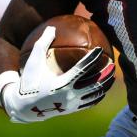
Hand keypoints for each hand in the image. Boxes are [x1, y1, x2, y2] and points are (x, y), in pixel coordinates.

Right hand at [0, 26, 114, 122]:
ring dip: (105, 85)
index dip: (92, 58)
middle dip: (105, 74)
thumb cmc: (29, 81)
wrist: (24, 107)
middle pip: (94, 84)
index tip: (99, 48)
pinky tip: (102, 89)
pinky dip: (98, 95)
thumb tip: (51, 27)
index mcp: (61, 83)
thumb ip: (42, 44)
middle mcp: (69, 95)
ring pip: (95, 95)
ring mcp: (72, 104)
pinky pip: (90, 103)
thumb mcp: (33, 62)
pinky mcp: (73, 110)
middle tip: (112, 64)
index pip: (82, 69)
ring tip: (112, 77)